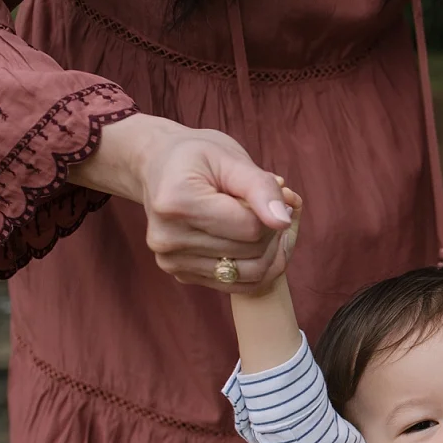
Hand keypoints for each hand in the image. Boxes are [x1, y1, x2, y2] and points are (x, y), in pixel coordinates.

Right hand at [69, 113, 292, 292]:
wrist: (158, 167)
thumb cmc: (198, 157)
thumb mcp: (230, 158)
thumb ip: (260, 188)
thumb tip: (283, 222)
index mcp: (177, 202)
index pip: (251, 227)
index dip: (273, 212)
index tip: (274, 194)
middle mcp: (167, 237)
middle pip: (252, 252)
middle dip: (271, 231)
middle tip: (271, 207)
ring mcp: (171, 260)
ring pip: (250, 273)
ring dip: (268, 250)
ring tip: (263, 223)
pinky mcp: (179, 274)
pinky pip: (237, 284)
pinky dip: (256, 266)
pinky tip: (254, 242)